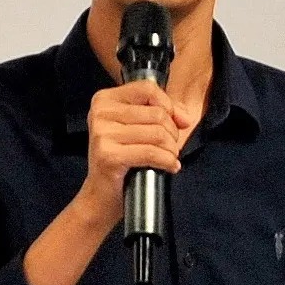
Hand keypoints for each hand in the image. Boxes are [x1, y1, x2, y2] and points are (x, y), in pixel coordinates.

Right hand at [78, 81, 191, 227]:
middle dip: (172, 133)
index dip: (169, 105)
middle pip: (156, 113)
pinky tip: (169, 167)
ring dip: (171, 149)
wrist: (101, 195)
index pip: (147, 89)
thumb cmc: (122, 160)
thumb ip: (162, 113)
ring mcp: (102, 133)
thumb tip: (185, 116)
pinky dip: (167, 161)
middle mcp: (100, 112)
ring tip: (168, 158)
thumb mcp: (139, 128)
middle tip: (169, 148)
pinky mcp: (109, 155)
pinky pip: (152, 152)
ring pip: (157, 133)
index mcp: (104, 99)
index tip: (178, 123)